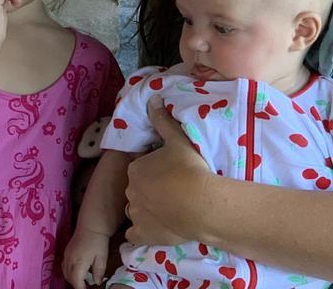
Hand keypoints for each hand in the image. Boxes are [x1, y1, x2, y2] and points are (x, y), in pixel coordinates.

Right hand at [63, 226, 111, 286]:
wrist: (91, 225)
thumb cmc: (98, 241)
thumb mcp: (102, 257)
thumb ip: (99, 271)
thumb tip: (97, 282)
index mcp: (79, 262)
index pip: (76, 281)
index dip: (81, 288)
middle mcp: (70, 260)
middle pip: (70, 278)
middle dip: (77, 285)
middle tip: (86, 287)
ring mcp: (66, 255)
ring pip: (65, 273)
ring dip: (72, 279)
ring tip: (82, 281)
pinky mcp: (66, 251)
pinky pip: (64, 266)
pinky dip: (69, 272)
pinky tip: (77, 271)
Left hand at [123, 97, 214, 246]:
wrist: (202, 203)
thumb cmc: (190, 169)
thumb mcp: (178, 140)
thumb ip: (163, 120)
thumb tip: (153, 99)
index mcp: (135, 169)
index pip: (140, 170)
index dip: (154, 172)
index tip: (170, 175)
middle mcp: (130, 191)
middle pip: (137, 189)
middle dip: (150, 190)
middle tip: (172, 192)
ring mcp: (136, 214)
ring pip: (136, 210)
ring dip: (146, 209)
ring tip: (168, 210)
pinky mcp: (143, 234)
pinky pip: (135, 234)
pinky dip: (143, 231)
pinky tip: (157, 228)